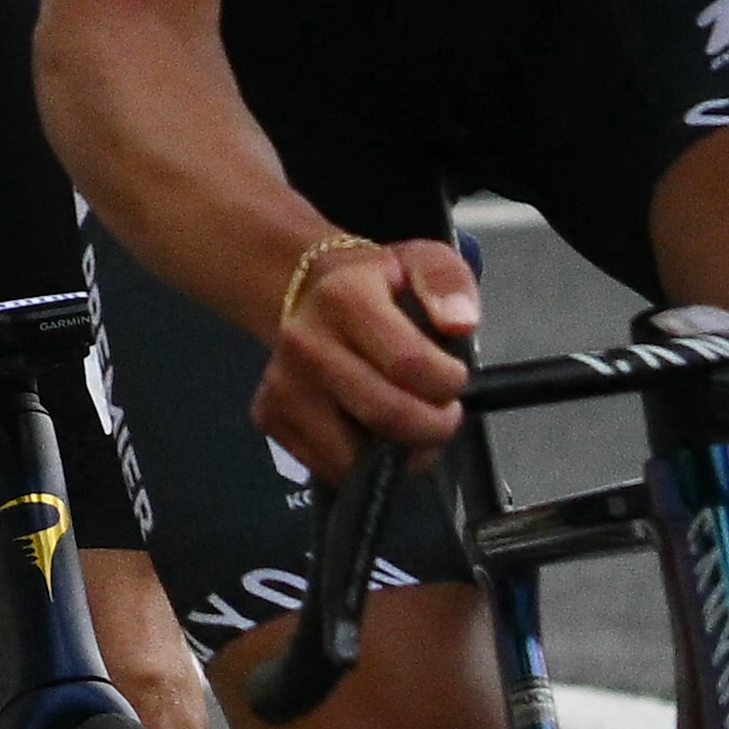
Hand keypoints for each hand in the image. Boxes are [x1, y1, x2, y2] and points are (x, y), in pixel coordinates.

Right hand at [247, 228, 484, 482]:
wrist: (302, 290)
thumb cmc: (375, 284)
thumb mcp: (423, 262)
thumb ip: (447, 283)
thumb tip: (460, 324)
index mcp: (344, 297)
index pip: (409, 363)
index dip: (448, 383)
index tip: (455, 379)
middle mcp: (304, 342)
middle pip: (387, 414)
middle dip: (434, 427)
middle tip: (444, 415)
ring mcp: (281, 384)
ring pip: (356, 455)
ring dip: (398, 452)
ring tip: (409, 423)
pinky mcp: (268, 416)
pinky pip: (330, 466)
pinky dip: (361, 463)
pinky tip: (370, 429)